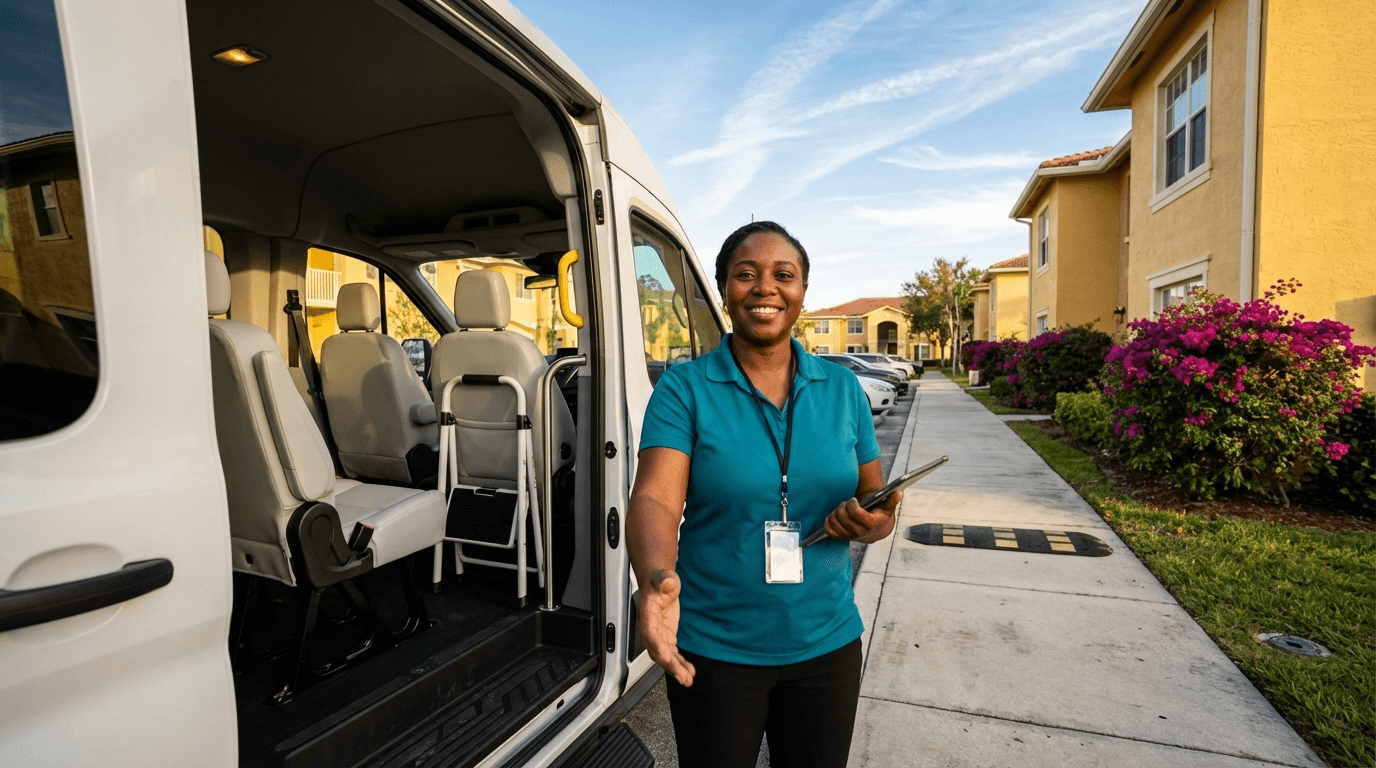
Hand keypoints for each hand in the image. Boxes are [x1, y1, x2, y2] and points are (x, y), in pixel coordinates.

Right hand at [638, 568, 695, 686]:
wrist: (661, 584)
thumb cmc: (660, 580)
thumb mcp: (663, 577)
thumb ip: (664, 579)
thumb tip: (666, 582)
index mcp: (647, 614)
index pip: (649, 633)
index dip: (656, 646)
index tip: (666, 657)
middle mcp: (650, 628)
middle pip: (657, 651)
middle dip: (669, 665)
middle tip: (682, 677)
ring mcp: (658, 635)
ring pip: (665, 657)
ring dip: (675, 670)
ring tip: (688, 680)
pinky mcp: (667, 638)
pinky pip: (672, 654)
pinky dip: (680, 664)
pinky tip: (690, 672)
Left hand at [823, 489, 901, 542]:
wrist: (875, 529)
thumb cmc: (879, 514)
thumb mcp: (887, 507)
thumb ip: (892, 500)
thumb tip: (897, 493)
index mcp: (871, 524)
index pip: (856, 515)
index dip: (851, 506)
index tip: (852, 500)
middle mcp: (860, 532)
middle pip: (843, 517)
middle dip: (843, 507)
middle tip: (847, 503)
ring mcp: (850, 536)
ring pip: (834, 522)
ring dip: (835, 512)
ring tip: (842, 508)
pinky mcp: (841, 537)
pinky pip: (829, 530)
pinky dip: (828, 522)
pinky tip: (834, 516)